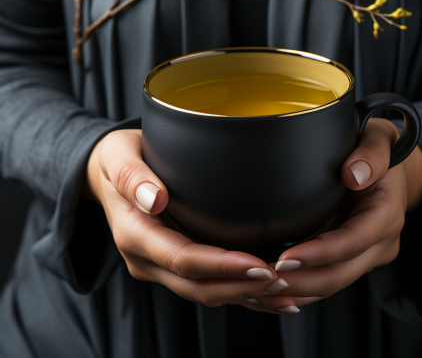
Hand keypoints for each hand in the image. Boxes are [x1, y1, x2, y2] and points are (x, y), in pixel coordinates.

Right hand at [84, 129, 297, 311]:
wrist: (107, 174)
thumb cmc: (118, 158)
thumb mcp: (119, 156)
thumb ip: (133, 177)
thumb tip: (156, 198)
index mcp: (134, 233)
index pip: (182, 258)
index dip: (221, 266)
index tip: (258, 265)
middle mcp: (145, 258)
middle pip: (197, 285)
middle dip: (240, 287)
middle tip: (283, 282)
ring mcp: (157, 265)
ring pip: (203, 292)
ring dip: (243, 295)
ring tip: (284, 293)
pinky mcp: (170, 263)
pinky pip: (204, 285)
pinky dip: (234, 291)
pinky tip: (264, 291)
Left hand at [244, 118, 421, 313]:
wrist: (391, 167)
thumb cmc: (377, 148)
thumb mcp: (379, 138)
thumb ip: (371, 153)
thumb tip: (352, 175)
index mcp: (386, 214)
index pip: (352, 242)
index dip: (319, 254)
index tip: (285, 258)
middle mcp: (381, 242)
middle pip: (341, 274)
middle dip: (302, 282)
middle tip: (263, 283)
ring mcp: (368, 254)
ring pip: (333, 283)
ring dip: (299, 290)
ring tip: (261, 290)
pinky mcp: (353, 257)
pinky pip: (328, 277)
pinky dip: (302, 285)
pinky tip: (274, 287)